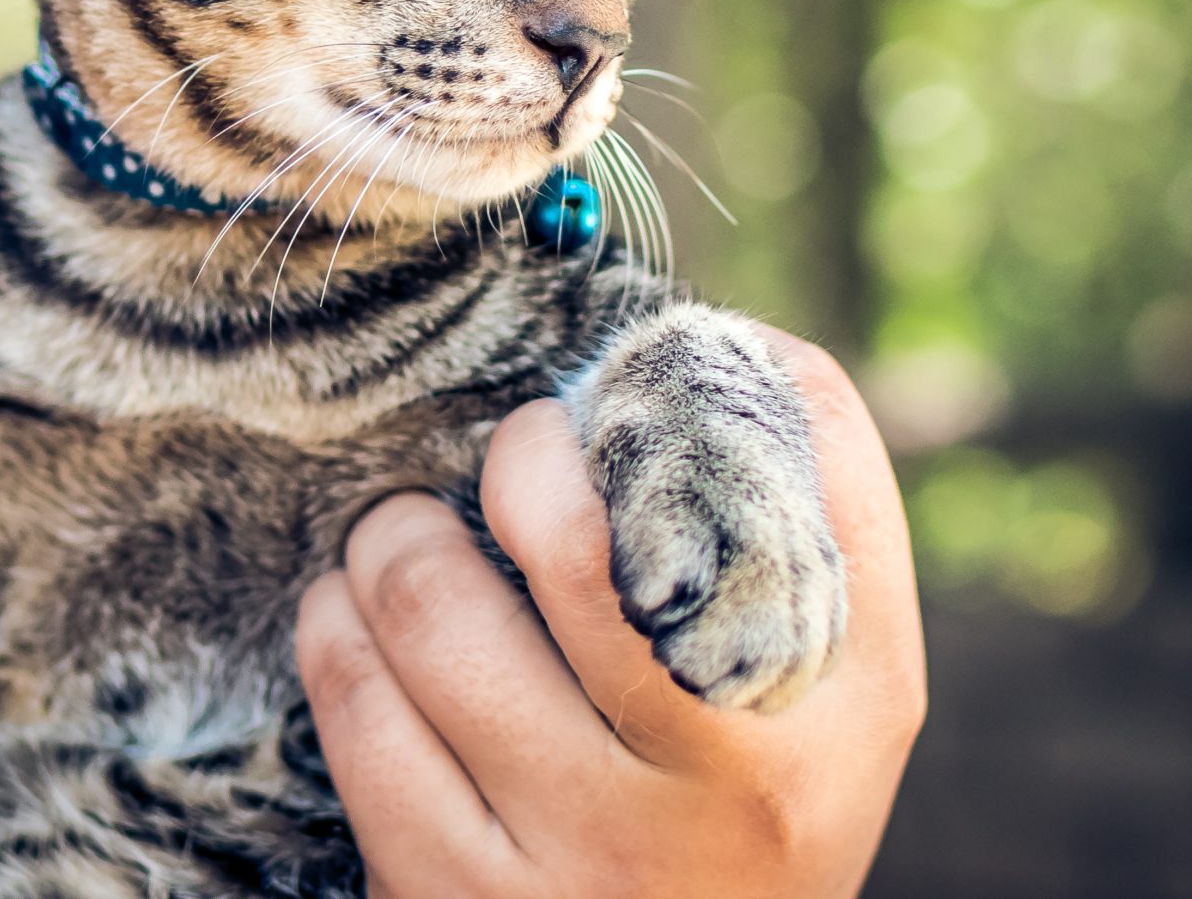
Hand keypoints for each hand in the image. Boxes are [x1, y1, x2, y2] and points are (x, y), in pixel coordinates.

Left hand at [295, 330, 925, 898]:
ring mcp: (582, 855)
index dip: (650, 408)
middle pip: (570, 549)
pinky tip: (347, 623)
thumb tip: (736, 345)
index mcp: (832, 708)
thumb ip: (829, 526)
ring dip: (392, 545)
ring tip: (396, 538)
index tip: (599, 404)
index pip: (757, 497)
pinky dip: (337, 642)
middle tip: (498, 457)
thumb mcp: (854, 693)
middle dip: (508, 463)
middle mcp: (714, 786)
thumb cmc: (768, 804)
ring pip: (434, 623)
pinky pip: (364, 726)